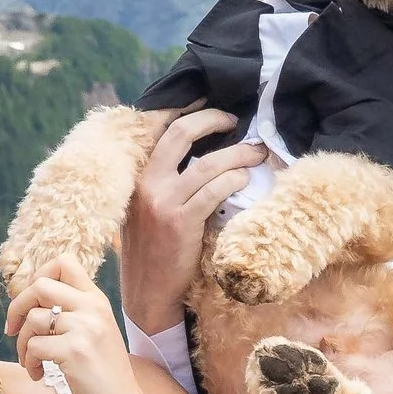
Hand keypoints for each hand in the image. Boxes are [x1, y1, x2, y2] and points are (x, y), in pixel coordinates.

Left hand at [8, 257, 142, 393]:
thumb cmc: (105, 376)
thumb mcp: (96, 333)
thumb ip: (73, 312)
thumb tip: (32, 301)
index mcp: (97, 300)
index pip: (64, 262)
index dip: (38, 275)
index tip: (32, 301)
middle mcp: (92, 308)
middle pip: (40, 285)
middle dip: (17, 306)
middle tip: (13, 330)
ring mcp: (85, 329)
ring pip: (32, 319)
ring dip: (22, 343)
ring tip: (32, 362)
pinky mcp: (74, 352)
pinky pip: (34, 347)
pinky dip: (29, 362)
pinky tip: (39, 375)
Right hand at [119, 107, 264, 331]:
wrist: (147, 293)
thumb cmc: (153, 253)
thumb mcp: (146, 210)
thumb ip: (162, 183)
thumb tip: (195, 156)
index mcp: (136, 177)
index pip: (158, 130)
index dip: (184, 110)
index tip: (207, 100)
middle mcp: (146, 184)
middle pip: (180, 133)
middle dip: (211, 119)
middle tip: (234, 119)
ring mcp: (162, 202)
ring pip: (207, 164)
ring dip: (238, 154)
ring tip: (256, 152)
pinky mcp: (180, 222)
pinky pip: (215, 191)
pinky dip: (234, 180)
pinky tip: (245, 180)